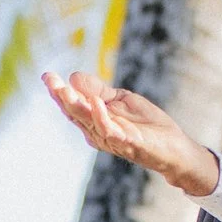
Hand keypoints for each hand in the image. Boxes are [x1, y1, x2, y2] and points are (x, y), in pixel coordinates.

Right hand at [42, 71, 220, 196]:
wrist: (173, 145)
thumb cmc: (146, 124)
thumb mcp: (120, 99)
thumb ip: (98, 90)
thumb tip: (73, 77)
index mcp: (94, 121)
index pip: (72, 106)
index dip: (58, 92)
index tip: (47, 76)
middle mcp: (97, 132)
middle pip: (75, 114)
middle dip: (61, 96)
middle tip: (50, 80)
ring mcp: (111, 139)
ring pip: (88, 121)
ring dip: (76, 105)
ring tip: (65, 89)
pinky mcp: (128, 144)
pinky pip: (110, 131)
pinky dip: (102, 116)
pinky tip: (96, 102)